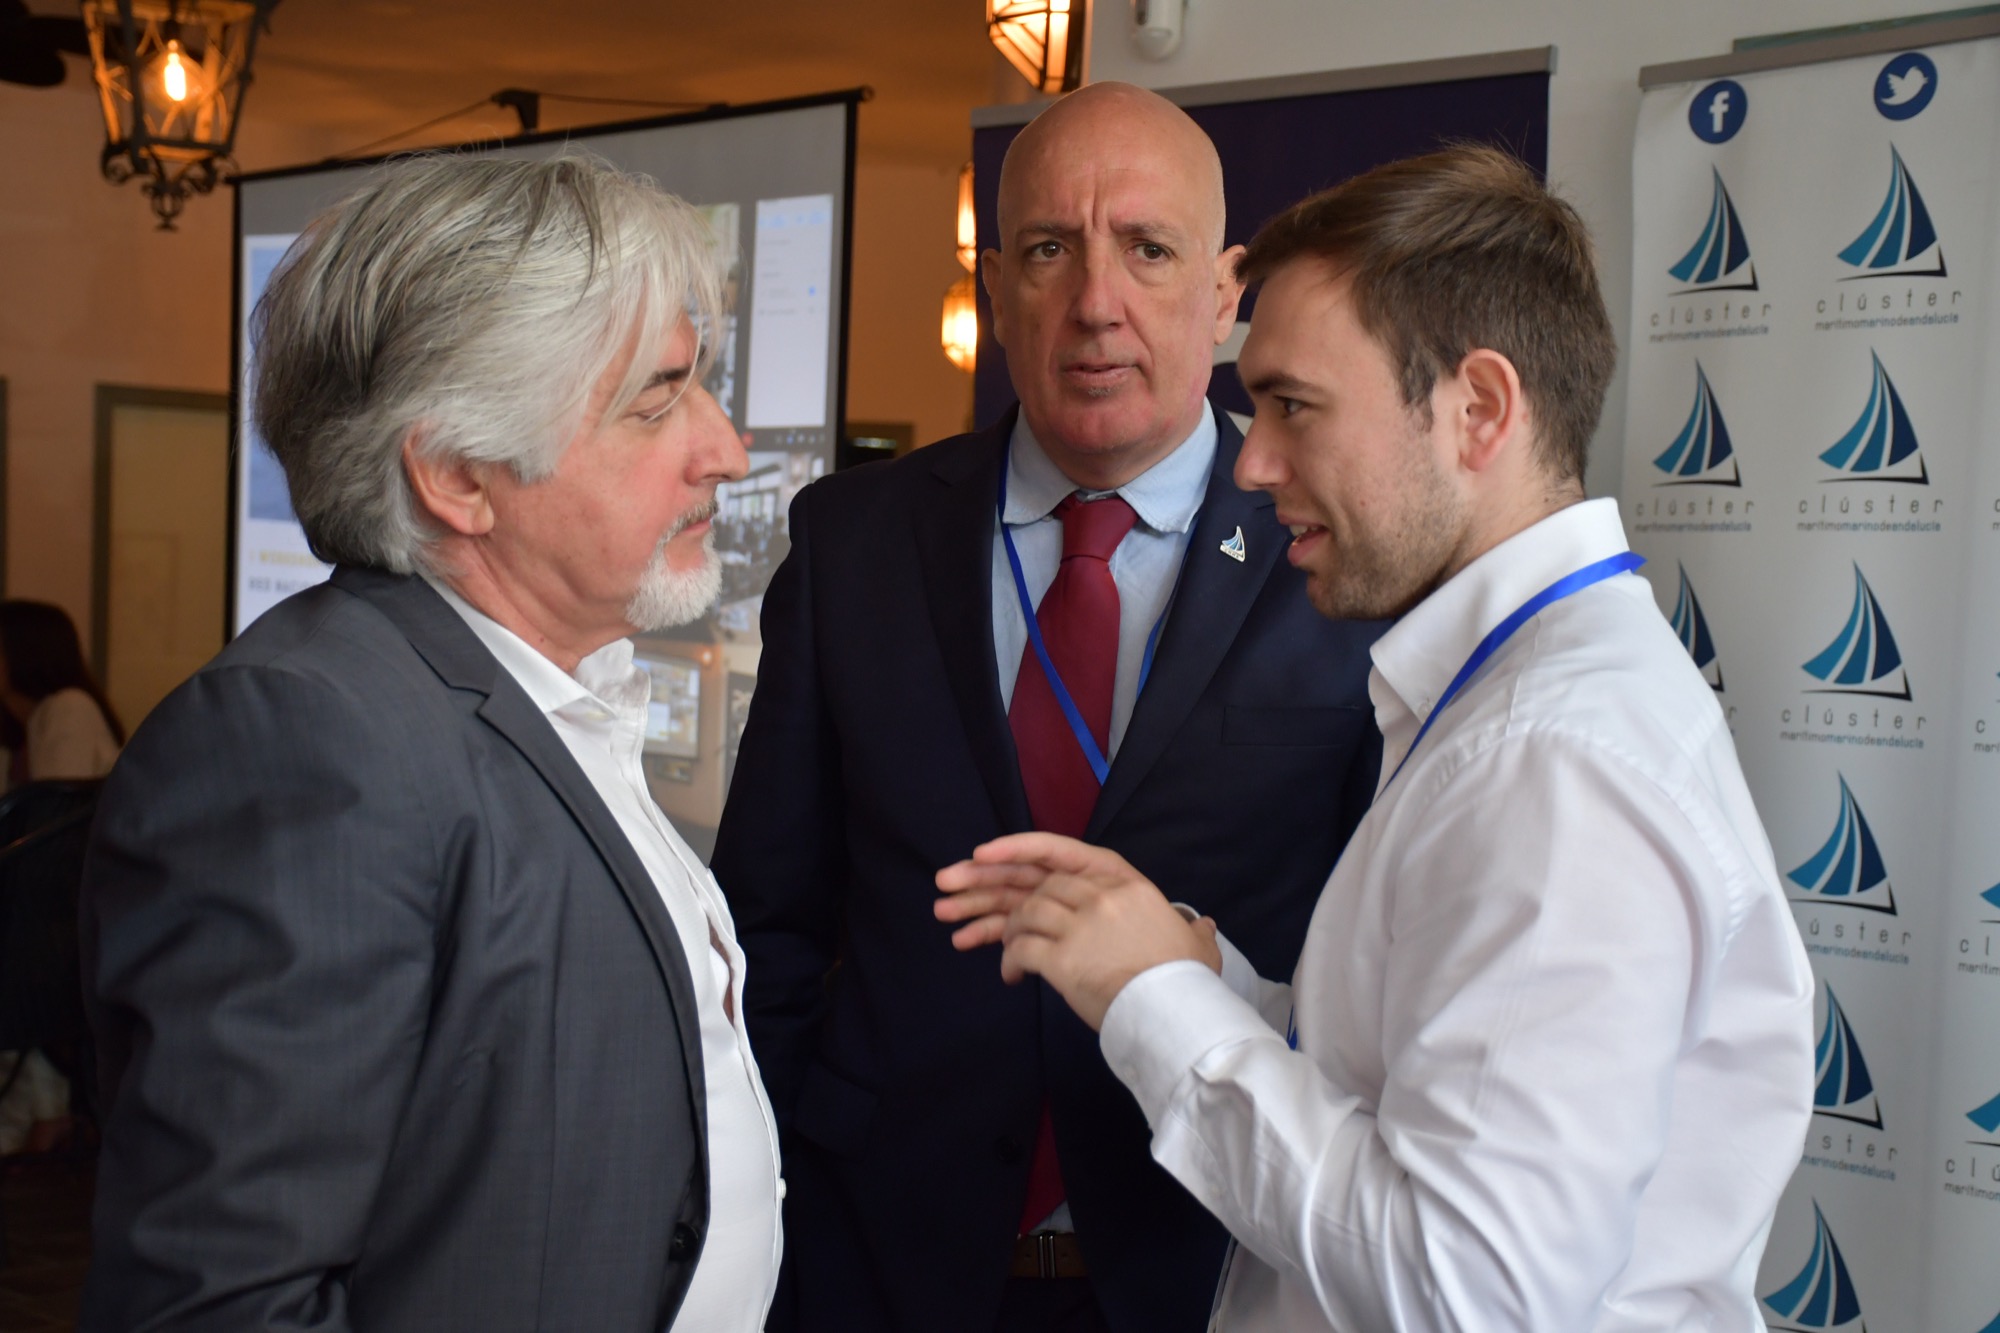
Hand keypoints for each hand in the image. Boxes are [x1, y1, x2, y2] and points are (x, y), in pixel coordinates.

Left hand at [936, 833, 1221, 1030]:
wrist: (1180, 1013)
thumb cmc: (1187, 978)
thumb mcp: (1190, 941)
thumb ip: (1188, 928)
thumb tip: (1201, 927)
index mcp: (1122, 881)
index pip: (1058, 851)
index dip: (1015, 848)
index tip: (980, 853)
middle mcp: (1097, 896)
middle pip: (1030, 886)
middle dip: (980, 888)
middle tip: (943, 894)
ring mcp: (1079, 926)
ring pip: (1021, 916)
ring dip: (988, 928)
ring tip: (960, 937)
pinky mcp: (1065, 960)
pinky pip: (1023, 952)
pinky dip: (1011, 962)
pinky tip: (1009, 975)